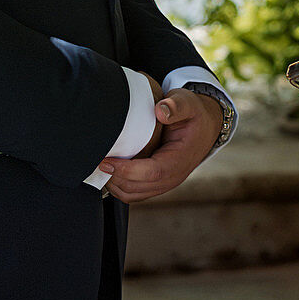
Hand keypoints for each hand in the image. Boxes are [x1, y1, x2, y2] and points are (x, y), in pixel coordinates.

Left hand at [99, 88, 224, 202]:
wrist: (204, 127)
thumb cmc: (193, 115)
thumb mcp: (188, 104)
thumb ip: (176, 106)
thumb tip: (160, 111)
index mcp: (179, 160)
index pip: (152, 172)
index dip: (127, 170)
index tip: (106, 160)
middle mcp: (172, 177)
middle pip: (138, 188)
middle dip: (114, 178)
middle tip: (95, 162)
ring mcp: (163, 184)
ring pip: (133, 194)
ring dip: (114, 184)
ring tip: (99, 167)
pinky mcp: (155, 184)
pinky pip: (134, 193)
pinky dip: (118, 186)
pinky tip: (109, 170)